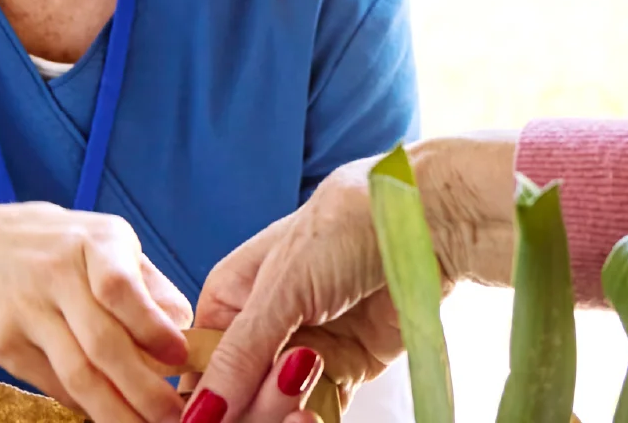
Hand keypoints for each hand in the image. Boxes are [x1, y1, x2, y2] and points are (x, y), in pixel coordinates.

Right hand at [0, 202, 194, 422]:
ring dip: (116, 411)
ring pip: (76, 375)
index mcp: (94, 241)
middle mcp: (54, 272)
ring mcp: (24, 309)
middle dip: (143, 389)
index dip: (151, 327)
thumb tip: (188, 332)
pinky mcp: (4, 343)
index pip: (119, 286)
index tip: (182, 360)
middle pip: (101, 343)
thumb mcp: (108, 246)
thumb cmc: (67, 251)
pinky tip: (110, 413)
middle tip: (174, 417)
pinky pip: (54, 385)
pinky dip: (86, 406)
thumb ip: (149, 286)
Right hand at [187, 133, 523, 422]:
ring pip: (276, 406)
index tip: (212, 415)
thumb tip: (199, 413)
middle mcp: (264, 326)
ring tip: (304, 398)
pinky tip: (313, 416)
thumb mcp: (282, 288)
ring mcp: (305, 350)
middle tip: (286, 381)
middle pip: (238, 392)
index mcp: (232, 296)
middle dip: (253, 402)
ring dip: (283, 413)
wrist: (428, 224)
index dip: (206, 393)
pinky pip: (319, 410)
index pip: (201, 361)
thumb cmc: (348, 228)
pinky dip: (315, 419)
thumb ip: (240, 354)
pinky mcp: (347, 369)